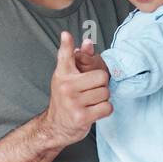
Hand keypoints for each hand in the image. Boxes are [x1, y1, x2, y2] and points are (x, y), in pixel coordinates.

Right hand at [41, 31, 111, 146]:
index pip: (66, 56)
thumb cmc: (65, 99)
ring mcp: (73, 102)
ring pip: (105, 93)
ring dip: (102, 99)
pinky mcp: (81, 117)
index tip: (66, 35)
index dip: (67, 45)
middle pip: (102, 76)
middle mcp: (66, 87)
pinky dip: (104, 110)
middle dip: (101, 85)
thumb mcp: (67, 78)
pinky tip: (93, 111)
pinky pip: (107, 107)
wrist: (55, 126)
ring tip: (90, 102)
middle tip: (90, 91)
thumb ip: (78, 60)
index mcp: (62, 75)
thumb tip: (87, 42)